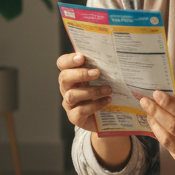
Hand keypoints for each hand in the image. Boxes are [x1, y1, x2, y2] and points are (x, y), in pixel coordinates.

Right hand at [57, 53, 130, 168]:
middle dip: (80, 74)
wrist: (105, 117)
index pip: (62, 63)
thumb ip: (100, 68)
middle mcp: (66, 88)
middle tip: (97, 72)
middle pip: (64, 77)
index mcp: (71, 75)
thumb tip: (112, 58)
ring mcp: (69, 103)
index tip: (82, 57)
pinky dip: (96, 104)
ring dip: (91, 91)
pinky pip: (81, 110)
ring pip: (72, 95)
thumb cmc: (102, 93)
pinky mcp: (74, 117)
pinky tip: (107, 100)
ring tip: (108, 89)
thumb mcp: (101, 79)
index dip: (69, 60)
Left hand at [138, 90, 174, 174]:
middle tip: (145, 101)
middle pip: (173, 128)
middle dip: (156, 112)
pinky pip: (172, 151)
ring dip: (155, 126)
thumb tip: (169, 106)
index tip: (157, 93)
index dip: (169, 103)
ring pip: (168, 142)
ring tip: (148, 114)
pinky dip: (164, 137)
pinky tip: (159, 128)